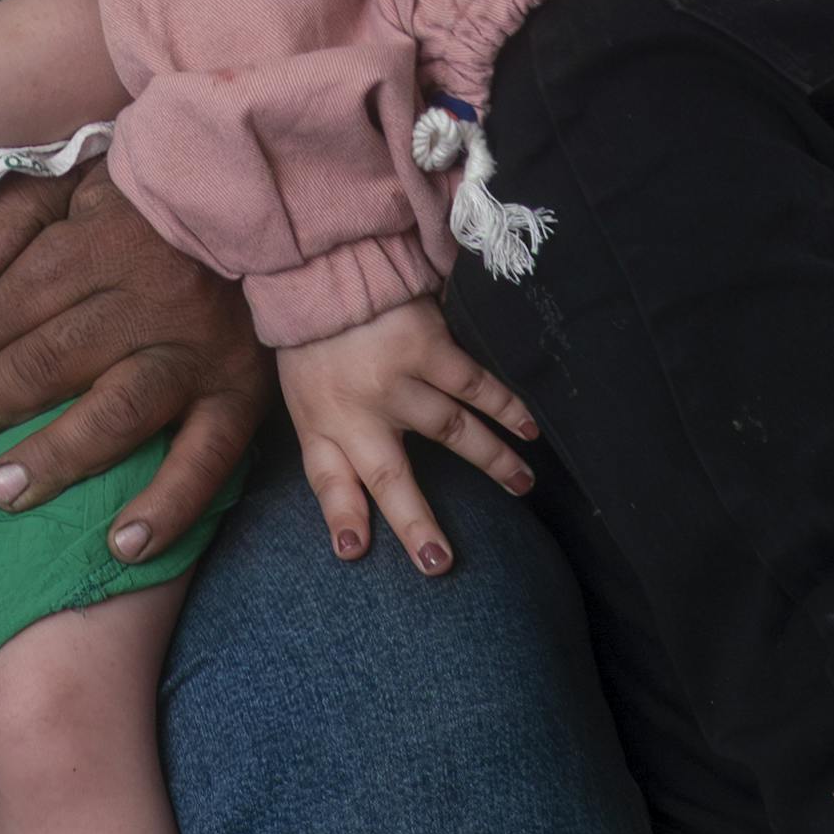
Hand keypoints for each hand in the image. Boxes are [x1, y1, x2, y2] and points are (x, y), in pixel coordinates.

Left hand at [0, 161, 268, 563]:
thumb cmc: (154, 201)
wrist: (263, 204)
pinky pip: (206, 459)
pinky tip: (124, 545)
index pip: (22, 299)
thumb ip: (16, 215)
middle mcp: (152, 300)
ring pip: (117, 412)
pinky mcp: (241, 393)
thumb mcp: (79, 179)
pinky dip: (168, 506)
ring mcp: (198, 352)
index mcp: (106, 243)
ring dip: (56, 457)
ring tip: (1, 492)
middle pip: (56, 356)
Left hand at [271, 301, 539, 575]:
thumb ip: (330, 462)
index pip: (328, 482)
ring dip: (492, 461)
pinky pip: (473, 384)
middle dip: (414, 522)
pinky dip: (505, 407)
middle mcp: (356, 408)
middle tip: (440, 562)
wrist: (321, 270)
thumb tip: (351, 537)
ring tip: (524, 486)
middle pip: (388, 476)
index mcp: (321, 424)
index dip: (342, 516)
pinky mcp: (425, 346)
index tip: (354, 550)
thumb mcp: (304, 406)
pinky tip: (529, 428)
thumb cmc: (314, 348)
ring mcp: (394, 378)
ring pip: (451, 430)